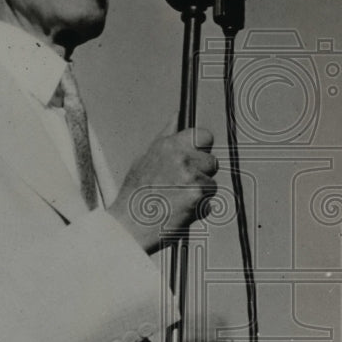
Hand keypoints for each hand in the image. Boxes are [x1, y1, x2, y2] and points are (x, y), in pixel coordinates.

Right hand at [107, 117, 217, 253]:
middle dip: (202, 175)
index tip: (196, 159)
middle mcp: (180, 157)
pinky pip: (209, 204)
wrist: (128, 226)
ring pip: (211, 185)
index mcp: (168, 145)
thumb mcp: (144, 158)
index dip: (203, 149)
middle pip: (212, 162)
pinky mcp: (196, 196)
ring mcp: (190, 176)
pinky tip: (179, 212)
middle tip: (181, 187)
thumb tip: (177, 115)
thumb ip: (166, 137)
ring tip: (176, 201)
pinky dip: (198, 211)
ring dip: (200, 195)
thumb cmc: (135, 195)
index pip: (204, 135)